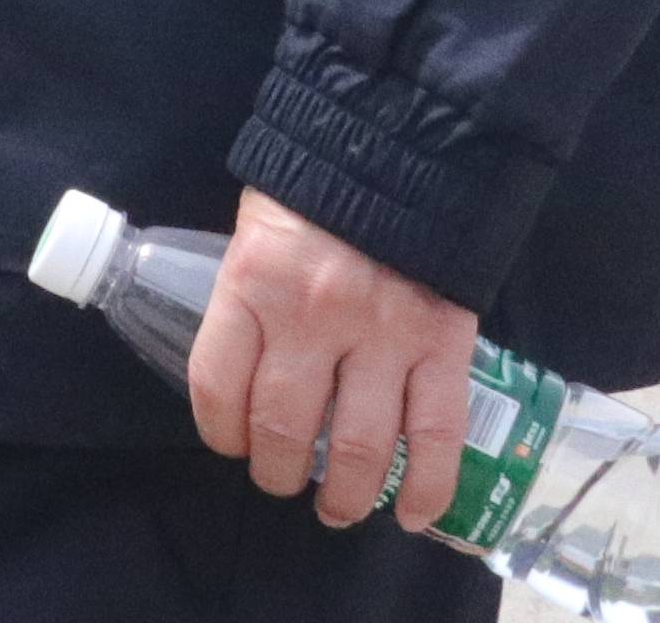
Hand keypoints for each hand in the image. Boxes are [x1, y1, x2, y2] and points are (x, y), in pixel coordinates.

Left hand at [190, 187, 475, 534]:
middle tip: (278, 480)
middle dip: (275, 470)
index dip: (219, 428)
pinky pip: (435, 433)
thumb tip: (242, 370)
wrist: (400, 146)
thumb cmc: (312, 191)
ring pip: (356, 445)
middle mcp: (311, 318)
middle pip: (283, 425)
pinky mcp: (442, 346)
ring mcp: (382, 337)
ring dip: (342, 492)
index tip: (228, 443)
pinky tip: (409, 514)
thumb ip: (247, 296)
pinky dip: (424, 486)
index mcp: (250, 283)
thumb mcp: (255, 234)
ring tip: (333, 508)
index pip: (216, 382)